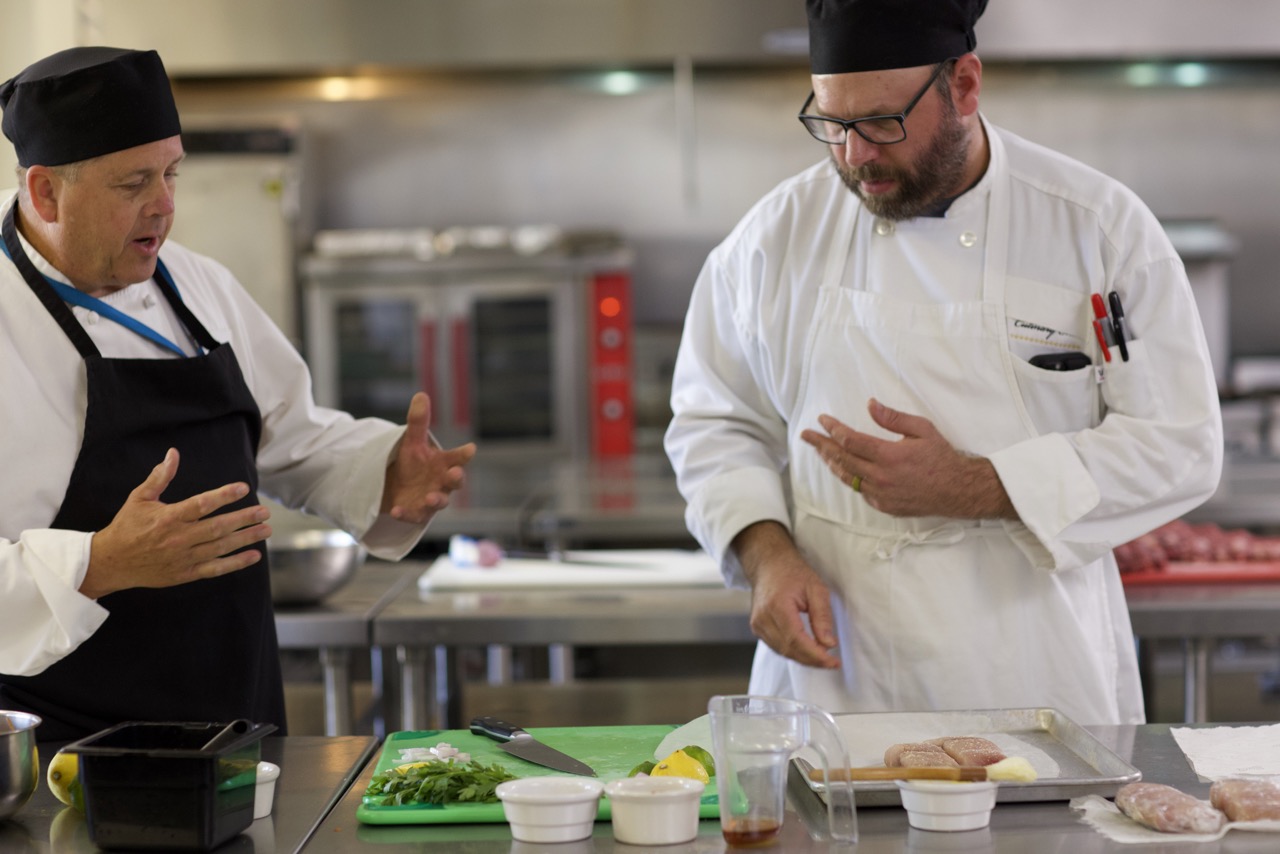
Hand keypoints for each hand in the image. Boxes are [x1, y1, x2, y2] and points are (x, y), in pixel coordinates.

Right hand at [83, 448, 272, 598]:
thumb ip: (159, 477)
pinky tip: (254, 555)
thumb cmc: (127, 526)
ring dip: (246, 538)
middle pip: (217, 527)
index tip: (243, 488)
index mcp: (168, 517)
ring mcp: (183, 558)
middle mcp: (178, 538)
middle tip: (265, 512)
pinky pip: (215, 568)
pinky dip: (236, 563)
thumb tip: (173, 453)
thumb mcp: (139, 498)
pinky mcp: (185, 573)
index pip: (201, 505)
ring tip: (266, 529)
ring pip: (220, 547)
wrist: (110, 563)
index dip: (223, 496)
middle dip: (244, 519)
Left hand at [381, 392, 476, 524]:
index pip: (458, 457)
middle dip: (456, 478)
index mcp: (444, 463)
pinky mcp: (418, 513)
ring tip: (430, 497)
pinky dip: (407, 513)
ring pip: (440, 501)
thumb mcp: (412, 442)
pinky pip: (415, 515)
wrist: (396, 486)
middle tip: (455, 473)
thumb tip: (421, 395)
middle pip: (455, 481)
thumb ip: (418, 422)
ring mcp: (432, 498)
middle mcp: (442, 481)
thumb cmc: (413, 463)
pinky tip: (396, 510)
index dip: (464, 454)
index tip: (470, 448)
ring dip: (437, 499)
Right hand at [733, 522, 839, 669]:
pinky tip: (807, 650)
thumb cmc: (791, 572)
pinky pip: (777, 647)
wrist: (768, 564)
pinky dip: (793, 652)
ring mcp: (757, 624)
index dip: (816, 655)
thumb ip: (823, 617)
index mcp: (777, 606)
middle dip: (812, 660)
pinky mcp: (757, 628)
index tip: (833, 662)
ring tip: (823, 657)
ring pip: (783, 651)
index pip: (796, 640)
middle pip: (789, 650)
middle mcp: (763, 618)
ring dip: (804, 658)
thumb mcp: (816, 589)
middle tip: (832, 662)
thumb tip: (828, 643)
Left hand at [800, 398, 1014, 519]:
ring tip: (820, 451)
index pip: (850, 441)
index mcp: (889, 455)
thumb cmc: (941, 457)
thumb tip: (870, 404)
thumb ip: (893, 418)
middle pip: (842, 459)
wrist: (958, 491)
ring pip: (847, 477)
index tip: (822, 420)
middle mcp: (881, 477)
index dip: (833, 429)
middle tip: (806, 436)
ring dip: (831, 463)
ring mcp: (881, 494)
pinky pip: (860, 491)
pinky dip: (850, 478)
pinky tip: (844, 469)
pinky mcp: (884, 506)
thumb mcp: (922, 429)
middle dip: (821, 445)